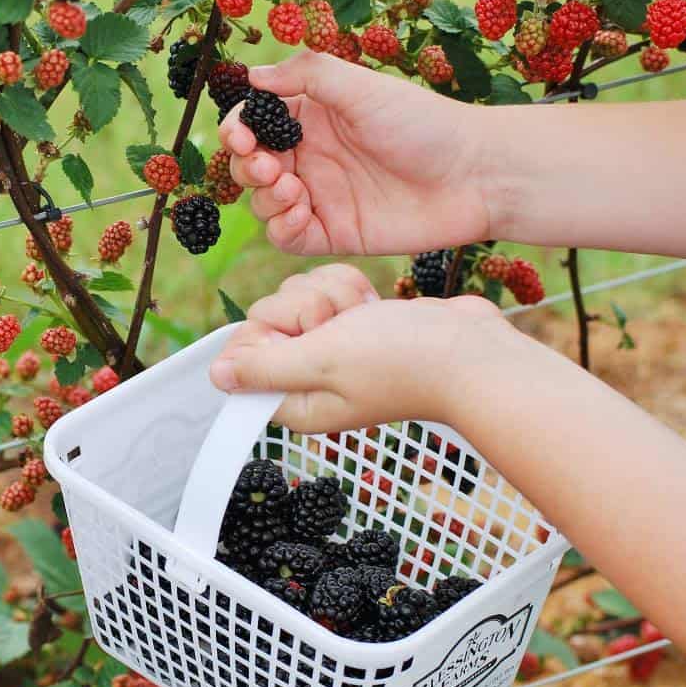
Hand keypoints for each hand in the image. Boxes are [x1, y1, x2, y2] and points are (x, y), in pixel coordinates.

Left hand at [209, 265, 508, 432]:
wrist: (468, 350)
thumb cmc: (400, 362)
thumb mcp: (320, 363)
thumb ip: (264, 369)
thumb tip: (217, 378)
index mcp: (294, 399)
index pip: (244, 357)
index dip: (264, 332)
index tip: (298, 332)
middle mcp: (309, 375)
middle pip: (268, 318)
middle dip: (303, 307)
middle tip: (337, 324)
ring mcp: (332, 346)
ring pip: (298, 295)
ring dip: (330, 295)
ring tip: (361, 316)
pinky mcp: (353, 320)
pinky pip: (326, 288)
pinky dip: (348, 289)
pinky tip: (371, 304)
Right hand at [219, 51, 494, 256]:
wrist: (474, 177)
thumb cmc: (424, 124)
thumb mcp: (363, 87)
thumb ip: (308, 76)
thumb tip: (254, 75)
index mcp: (312, 118)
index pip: (256, 123)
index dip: (238, 129)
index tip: (240, 134)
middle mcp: (311, 158)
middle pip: (251, 167)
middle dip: (246, 167)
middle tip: (266, 166)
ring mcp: (321, 198)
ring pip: (264, 205)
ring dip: (265, 198)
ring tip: (291, 190)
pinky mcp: (334, 234)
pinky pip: (289, 238)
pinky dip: (283, 228)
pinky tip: (300, 213)